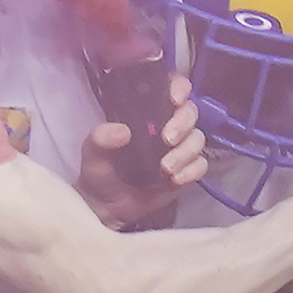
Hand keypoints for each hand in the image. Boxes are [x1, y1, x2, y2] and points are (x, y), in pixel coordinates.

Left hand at [79, 72, 205, 230]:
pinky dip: (191, 171)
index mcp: (146, 111)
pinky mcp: (186, 169)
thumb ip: (100, 138)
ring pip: (197, 138)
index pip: (171, 86)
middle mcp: (167, 123)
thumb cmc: (99, 171)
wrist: (106, 206)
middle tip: (166, 139)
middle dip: (182, 123)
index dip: (179, 87)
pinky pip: (200, 164)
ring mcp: (178, 147)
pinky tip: (175, 179)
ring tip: (166, 169)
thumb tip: (123, 132)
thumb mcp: (92, 153)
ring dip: (185, 152)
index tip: (174, 99)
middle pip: (190, 111)